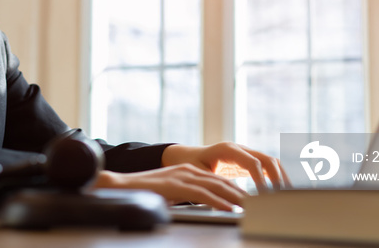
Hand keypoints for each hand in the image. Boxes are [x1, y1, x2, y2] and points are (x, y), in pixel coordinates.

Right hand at [93, 165, 247, 210]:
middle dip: (241, 193)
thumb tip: (206, 205)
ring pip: (215, 186)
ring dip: (235, 197)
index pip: (218, 179)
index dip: (236, 189)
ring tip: (249, 207)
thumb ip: (188, 196)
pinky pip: (202, 194)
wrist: (121, 186)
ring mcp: (182, 176)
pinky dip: (218, 201)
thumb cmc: (146, 192)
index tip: (251, 199)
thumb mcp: (172, 192)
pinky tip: (228, 208)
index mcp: (188, 171)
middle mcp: (188, 171)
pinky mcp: (176, 185)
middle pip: (221, 181)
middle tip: (258, 203)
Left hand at [160, 142, 289, 192]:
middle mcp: (239, 148)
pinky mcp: (248, 161)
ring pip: (270, 161)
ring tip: (287, 195)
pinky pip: (267, 167)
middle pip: (266, 159)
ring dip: (281, 177)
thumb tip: (232, 197)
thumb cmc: (190, 165)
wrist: (186, 156)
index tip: (265, 195)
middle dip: (277, 177)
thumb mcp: (200, 174)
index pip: (252, 162)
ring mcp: (245, 153)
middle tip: (282, 196)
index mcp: (227, 149)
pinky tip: (281, 190)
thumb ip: (216, 183)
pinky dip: (276, 177)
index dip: (261, 179)